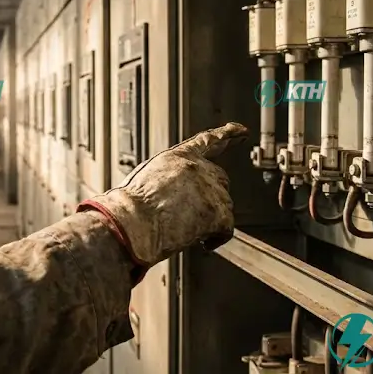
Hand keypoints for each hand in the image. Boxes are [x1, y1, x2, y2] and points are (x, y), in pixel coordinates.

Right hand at [78, 122, 247, 267]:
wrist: (133, 222)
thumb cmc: (130, 206)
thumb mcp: (146, 176)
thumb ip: (169, 176)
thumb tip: (178, 190)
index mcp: (178, 156)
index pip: (208, 141)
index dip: (228, 134)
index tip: (242, 131)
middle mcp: (198, 167)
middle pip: (220, 179)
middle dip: (212, 195)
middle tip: (194, 213)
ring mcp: (210, 189)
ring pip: (225, 205)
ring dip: (210, 218)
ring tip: (186, 229)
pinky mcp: (218, 213)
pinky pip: (226, 228)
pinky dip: (216, 238)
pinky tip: (202, 243)